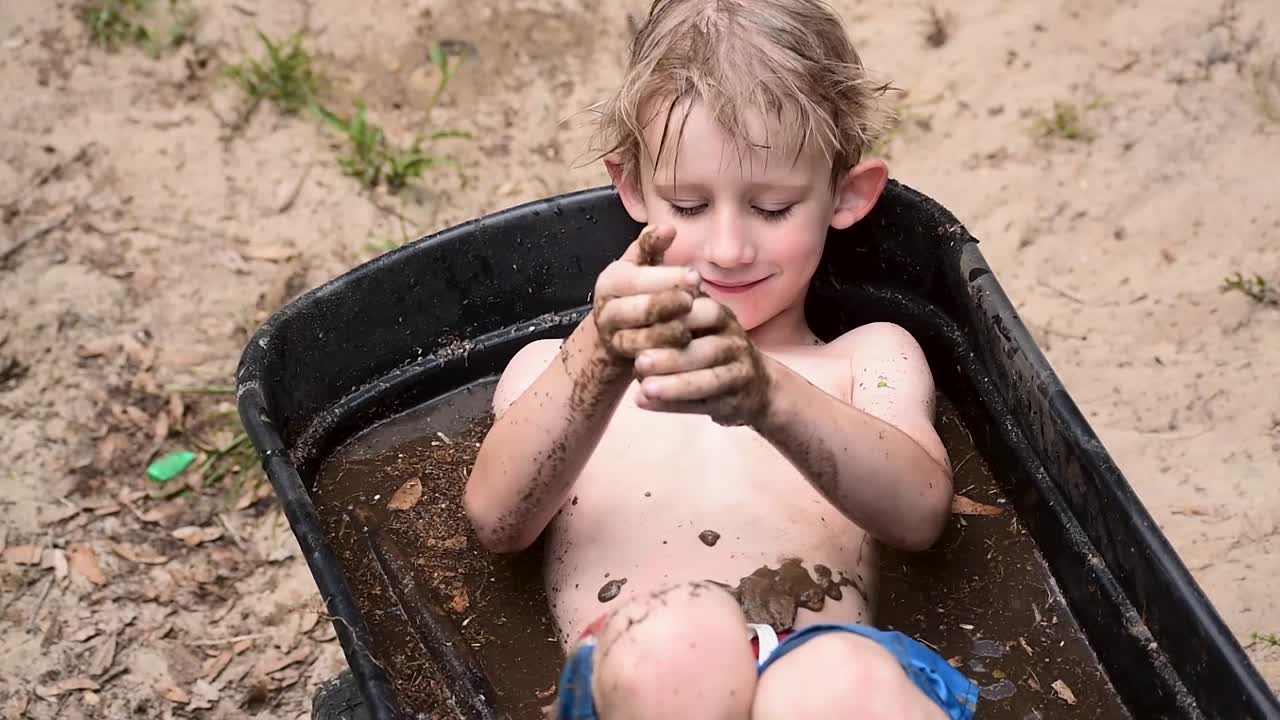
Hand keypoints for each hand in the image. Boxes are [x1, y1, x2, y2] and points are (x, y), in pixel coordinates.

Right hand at [591, 225, 702, 360]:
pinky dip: (666, 355)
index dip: (668, 278)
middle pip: (640, 309)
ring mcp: (613, 337)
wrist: (614, 333)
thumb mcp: (638, 267)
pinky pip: (646, 358)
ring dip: (670, 333)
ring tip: (695, 327)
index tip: (695, 276)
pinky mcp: (623, 360)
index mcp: (612, 280)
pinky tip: (688, 348)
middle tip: (695, 301)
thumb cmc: (635, 293)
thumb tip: (669, 227)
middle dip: (669, 305)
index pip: (640, 279)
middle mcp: (606, 309)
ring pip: (642, 337)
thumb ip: (651, 246)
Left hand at [632, 297, 773, 426]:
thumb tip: (628, 309)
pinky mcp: (735, 401)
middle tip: (639, 361)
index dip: (670, 319)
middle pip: (706, 349)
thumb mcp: (699, 324)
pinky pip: (703, 405)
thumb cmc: (711, 349)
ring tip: (645, 389)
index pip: (699, 311)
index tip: (636, 325)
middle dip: (672, 356)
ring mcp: (739, 372)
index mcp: (720, 316)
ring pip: (710, 380)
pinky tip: (645, 403)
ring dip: (675, 385)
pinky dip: (673, 405)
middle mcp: (734, 342)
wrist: (756, 387)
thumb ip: (670, 315)